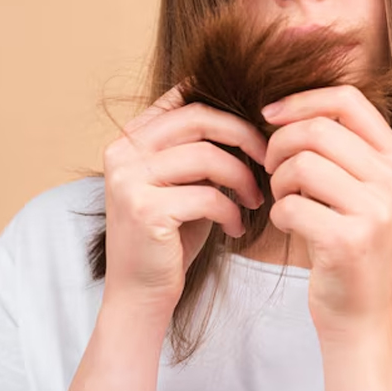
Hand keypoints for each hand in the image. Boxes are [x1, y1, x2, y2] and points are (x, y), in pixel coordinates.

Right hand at [100, 83, 267, 311]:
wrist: (140, 293)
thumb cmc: (171, 235)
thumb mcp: (184, 181)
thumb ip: (201, 148)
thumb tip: (251, 116)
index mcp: (130, 138)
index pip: (183, 98)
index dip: (227, 108)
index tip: (258, 128)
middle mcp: (122, 152)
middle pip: (198, 119)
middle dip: (244, 136)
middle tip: (269, 161)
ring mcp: (129, 180)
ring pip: (207, 156)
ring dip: (242, 178)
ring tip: (254, 201)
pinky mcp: (144, 210)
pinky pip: (207, 196)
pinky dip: (231, 211)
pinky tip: (236, 227)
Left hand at [261, 84, 391, 338]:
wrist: (361, 313)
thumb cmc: (346, 242)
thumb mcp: (356, 188)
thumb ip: (336, 147)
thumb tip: (280, 108)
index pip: (348, 100)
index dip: (302, 100)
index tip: (270, 115)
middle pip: (318, 130)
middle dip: (279, 145)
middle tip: (271, 167)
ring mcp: (376, 212)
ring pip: (301, 165)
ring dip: (278, 182)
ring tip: (285, 200)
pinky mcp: (349, 242)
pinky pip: (291, 207)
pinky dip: (279, 215)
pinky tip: (290, 227)